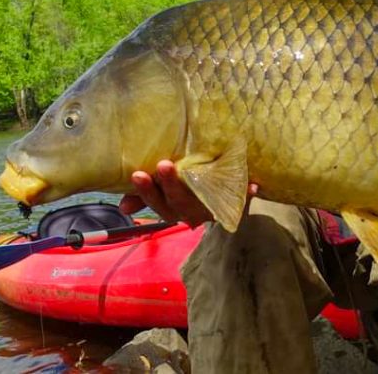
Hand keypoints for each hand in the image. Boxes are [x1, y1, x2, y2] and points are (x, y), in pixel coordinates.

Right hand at [118, 159, 258, 227]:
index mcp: (173, 208)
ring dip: (202, 188)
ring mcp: (213, 208)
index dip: (146, 192)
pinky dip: (247, 193)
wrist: (223, 197)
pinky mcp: (234, 203)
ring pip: (204, 200)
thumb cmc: (185, 189)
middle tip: (163, 165)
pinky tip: (254, 186)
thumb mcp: (164, 193)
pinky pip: (242, 199)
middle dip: (170, 185)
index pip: (157, 204)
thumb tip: (122, 206)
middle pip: (178, 203)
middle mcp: (192, 211)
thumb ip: (145, 196)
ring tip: (197, 170)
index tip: (137, 174)